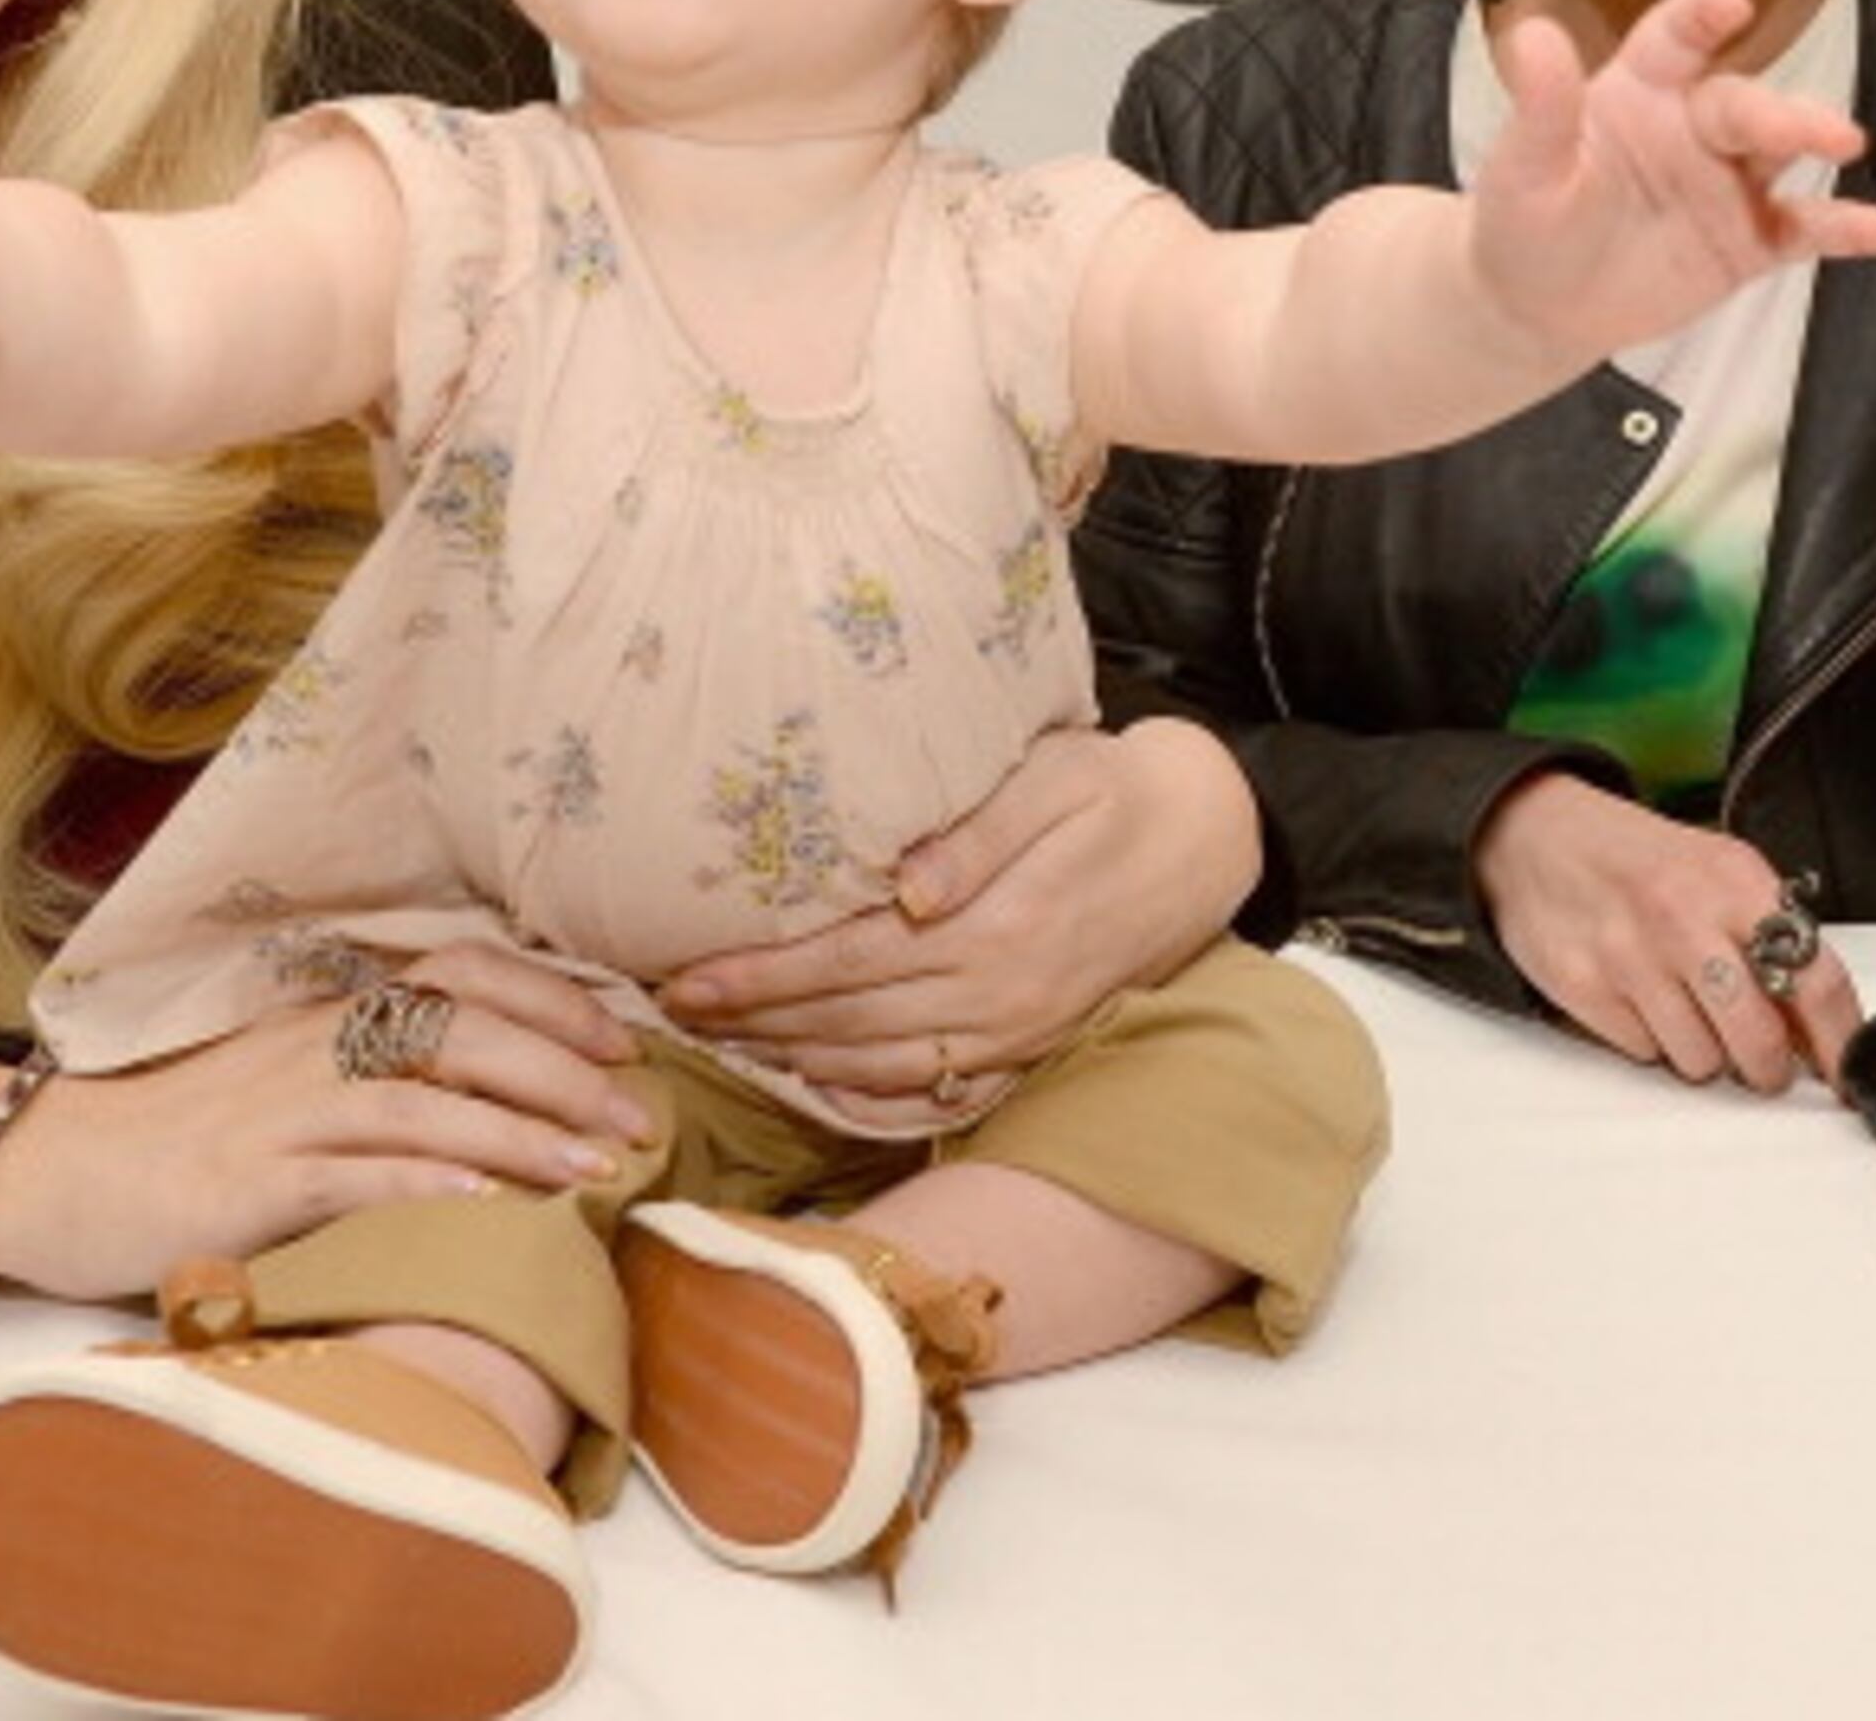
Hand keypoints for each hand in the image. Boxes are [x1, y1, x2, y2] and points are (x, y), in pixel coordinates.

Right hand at [0, 943, 654, 1300]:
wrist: (49, 1171)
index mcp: (330, 1015)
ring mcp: (283, 1111)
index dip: (549, 1000)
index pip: (461, 976)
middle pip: (463, 1031)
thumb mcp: (283, 1088)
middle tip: (639, 1116)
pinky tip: (488, 1207)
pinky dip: (429, 1186)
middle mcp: (316, 1045)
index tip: (623, 1040)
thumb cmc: (179, 1139)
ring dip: (522, 1133)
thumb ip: (369, 1080)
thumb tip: (484, 1102)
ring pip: (426, 1101)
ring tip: (598, 1170)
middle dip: (562, 1070)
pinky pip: (355, 1175)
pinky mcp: (250, 1181)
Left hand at [650, 719, 1258, 1102]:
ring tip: (722, 1045)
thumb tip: (906, 887)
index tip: (685, 979)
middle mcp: (1002, 994)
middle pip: (849, 1023)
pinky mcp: (1032, 1043)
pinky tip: (815, 1085)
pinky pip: (937, 1088)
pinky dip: (868, 1095)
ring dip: (795, 1060)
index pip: (849, 964)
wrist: (1206, 837)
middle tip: (669, 1015)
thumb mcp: (1053, 781)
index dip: (762, 977)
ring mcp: (1018, 1030)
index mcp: (996, 927)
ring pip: (883, 1065)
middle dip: (754, 1023)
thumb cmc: (1111, 789)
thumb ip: (978, 834)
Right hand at [1470, 770, 1861, 1092]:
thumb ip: (1777, 939)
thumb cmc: (1643, 863)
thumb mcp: (1724, 874)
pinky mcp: (1582, 985)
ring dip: (1701, 1051)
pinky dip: (1648, 1038)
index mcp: (1734, 882)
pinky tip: (1638, 996)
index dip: (1838, 1042)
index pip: (1816, 981)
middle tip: (1758, 1058)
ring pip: (1700, 1061)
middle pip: (1758, 1040)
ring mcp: (1627, 954)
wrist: (1539, 836)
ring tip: (1682, 1006)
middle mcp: (1683, 916)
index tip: (1841, 1073)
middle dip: (1766, 1066)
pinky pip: (1643, 1053)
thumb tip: (1821, 1030)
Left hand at [1476, 0, 1875, 366]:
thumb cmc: (1523, 223)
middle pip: (1742, 104)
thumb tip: (1532, 34)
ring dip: (1814, 141)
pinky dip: (1846, 227)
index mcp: (1636, 92)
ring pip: (1781, 151)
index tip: (1727, 3)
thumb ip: (1541, 108)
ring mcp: (1726, 181)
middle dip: (1777, 111)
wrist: (1535, 309)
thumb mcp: (1522, 168)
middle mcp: (1691, 126)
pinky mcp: (1748, 240)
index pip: (1672, 41)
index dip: (1699, 17)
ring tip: (1847, 145)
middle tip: (1814, 127)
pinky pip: (1804, 228)